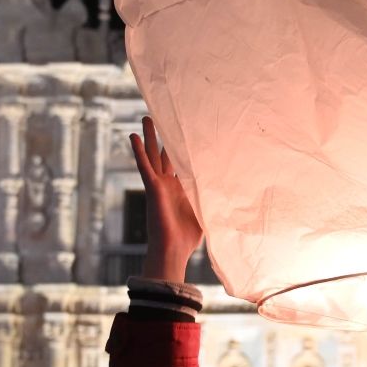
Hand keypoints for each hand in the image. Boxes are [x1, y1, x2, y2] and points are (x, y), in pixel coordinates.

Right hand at [129, 116, 203, 281]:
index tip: (185, 132)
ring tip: (147, 117)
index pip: (181, 163)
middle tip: (160, 118)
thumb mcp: (206, 212)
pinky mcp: (152, 188)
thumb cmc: (188, 237)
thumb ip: (213, 199)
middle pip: (163, 154)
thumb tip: (233, 193)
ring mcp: (159, 185)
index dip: (181, 149)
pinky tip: (133, 136)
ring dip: (149, 137)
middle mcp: (168, 184)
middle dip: (162, 137)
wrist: (174, 249)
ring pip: (152, 155)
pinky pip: (144, 166)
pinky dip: (137, 151)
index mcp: (180, 189)